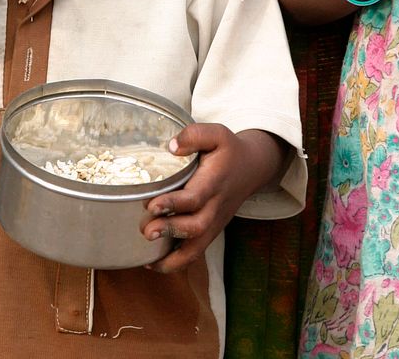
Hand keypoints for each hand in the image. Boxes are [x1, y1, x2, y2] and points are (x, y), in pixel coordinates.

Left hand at [140, 124, 283, 272]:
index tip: (151, 204)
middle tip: (146, 231)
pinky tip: (153, 264)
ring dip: (173, 259)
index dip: (174, 204)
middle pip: (196, 227)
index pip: (195, 198)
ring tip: (147, 261)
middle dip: (171, 232)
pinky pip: (196, 252)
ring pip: (197, 248)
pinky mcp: (211, 231)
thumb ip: (194, 135)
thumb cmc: (228, 150)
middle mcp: (216, 207)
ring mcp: (215, 222)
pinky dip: (176, 263)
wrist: (252, 168)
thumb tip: (171, 146)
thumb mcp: (217, 134)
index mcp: (215, 182)